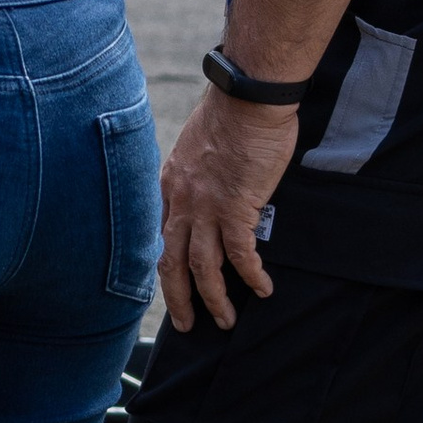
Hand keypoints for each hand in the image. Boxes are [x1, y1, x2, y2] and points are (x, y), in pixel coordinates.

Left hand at [158, 81, 296, 331]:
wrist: (248, 98)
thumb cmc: (231, 114)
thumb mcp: (197, 145)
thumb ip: (198, 172)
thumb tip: (210, 186)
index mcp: (170, 184)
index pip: (160, 235)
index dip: (165, 265)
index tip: (171, 284)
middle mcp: (181, 201)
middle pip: (171, 262)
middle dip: (178, 298)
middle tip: (186, 324)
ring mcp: (206, 207)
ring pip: (202, 268)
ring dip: (214, 299)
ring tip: (225, 320)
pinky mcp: (236, 208)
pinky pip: (240, 255)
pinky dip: (251, 276)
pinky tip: (263, 289)